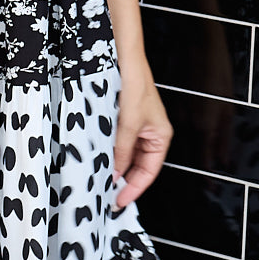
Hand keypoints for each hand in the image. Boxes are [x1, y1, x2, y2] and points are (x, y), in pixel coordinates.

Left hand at [112, 53, 172, 208]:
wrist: (124, 57)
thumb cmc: (135, 83)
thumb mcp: (128, 123)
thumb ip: (122, 151)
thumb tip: (114, 174)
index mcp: (160, 137)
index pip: (148, 173)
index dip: (134, 189)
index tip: (118, 201)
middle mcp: (150, 134)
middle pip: (137, 167)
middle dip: (123, 180)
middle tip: (106, 195)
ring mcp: (136, 128)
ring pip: (126, 156)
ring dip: (114, 167)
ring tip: (100, 179)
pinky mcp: (122, 120)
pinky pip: (117, 143)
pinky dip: (109, 153)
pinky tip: (97, 158)